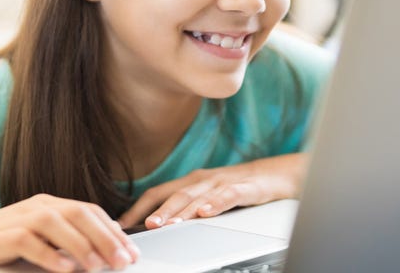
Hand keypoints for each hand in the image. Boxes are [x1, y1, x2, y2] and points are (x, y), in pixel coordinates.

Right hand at [0, 193, 139, 272]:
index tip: (131, 251)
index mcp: (48, 205)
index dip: (113, 230)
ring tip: (98, 266)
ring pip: (55, 222)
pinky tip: (65, 269)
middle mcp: (35, 206)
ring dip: (80, 245)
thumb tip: (105, 246)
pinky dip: (48, 255)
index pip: (88, 211)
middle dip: (105, 237)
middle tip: (123, 261)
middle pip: (77, 213)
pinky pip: (26, 241)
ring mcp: (15, 219)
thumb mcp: (39, 240)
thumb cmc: (0, 247)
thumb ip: (66, 240)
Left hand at [117, 153, 306, 229]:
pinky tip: (206, 214)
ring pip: (199, 196)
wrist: (277, 174)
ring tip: (168, 224)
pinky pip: (230, 195)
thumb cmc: (238, 187)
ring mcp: (224, 182)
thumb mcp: (208, 195)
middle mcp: (203, 180)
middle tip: (144, 226)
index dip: (139, 207)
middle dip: (158, 211)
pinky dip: (217, 204)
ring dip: (181, 211)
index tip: (122, 223)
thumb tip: (157, 225)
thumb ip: (185, 207)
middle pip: (176, 195)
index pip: (159, 192)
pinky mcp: (247, 187)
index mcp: (191, 182)